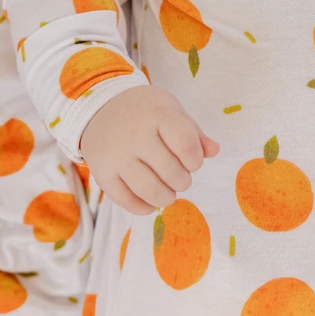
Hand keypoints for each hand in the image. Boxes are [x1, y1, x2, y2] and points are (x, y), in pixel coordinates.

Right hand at [77, 85, 219, 215]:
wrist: (100, 108)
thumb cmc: (144, 110)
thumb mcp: (171, 110)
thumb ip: (193, 132)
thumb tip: (214, 151)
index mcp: (157, 115)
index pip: (185, 145)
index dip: (195, 160)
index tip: (192, 161)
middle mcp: (135, 135)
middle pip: (171, 172)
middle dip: (183, 180)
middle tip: (180, 177)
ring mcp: (117, 156)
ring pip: (149, 190)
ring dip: (167, 197)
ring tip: (169, 191)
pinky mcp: (103, 173)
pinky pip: (126, 201)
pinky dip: (144, 207)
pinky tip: (151, 201)